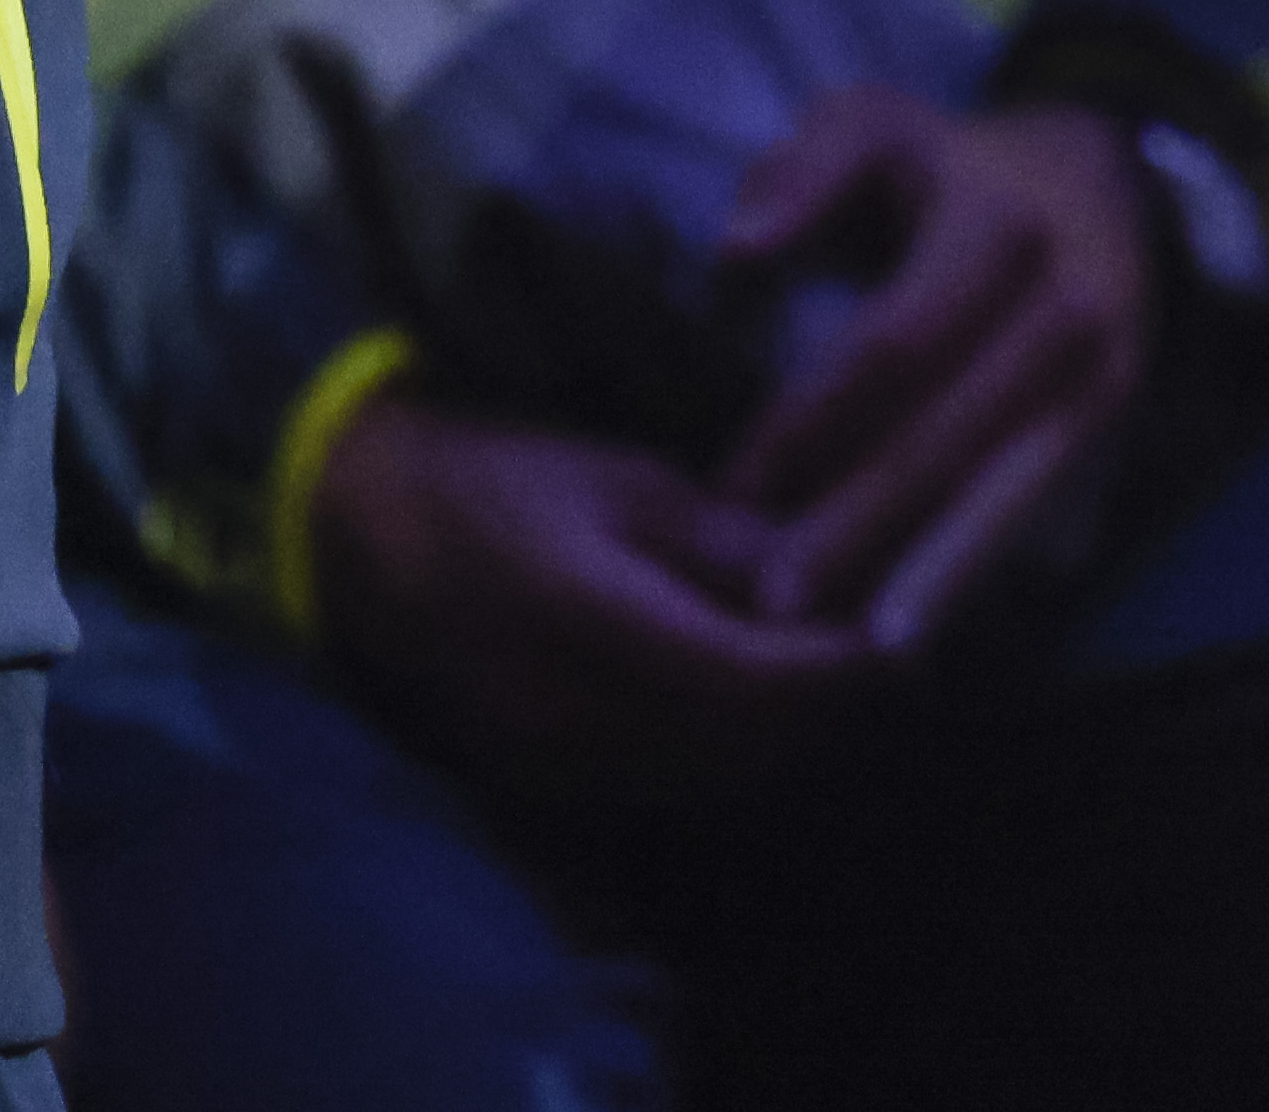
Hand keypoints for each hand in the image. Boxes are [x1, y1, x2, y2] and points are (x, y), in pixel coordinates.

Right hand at [307, 388, 883, 825]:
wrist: (368, 536)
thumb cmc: (501, 482)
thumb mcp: (622, 482)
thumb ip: (722, 545)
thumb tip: (823, 581)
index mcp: (589, 624)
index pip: (746, 679)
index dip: (833, 670)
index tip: (901, 641)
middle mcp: (570, 716)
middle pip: (737, 747)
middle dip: (819, 709)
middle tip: (881, 653)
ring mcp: (549, 761)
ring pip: (704, 779)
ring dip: (776, 738)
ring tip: (827, 673)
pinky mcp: (540, 781)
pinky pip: (659, 785)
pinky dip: (721, 753)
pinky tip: (749, 698)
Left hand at [711, 89, 1163, 651]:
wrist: (1105, 178)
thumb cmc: (952, 166)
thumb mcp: (880, 123)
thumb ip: (807, 166)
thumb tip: (738, 248)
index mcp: (996, 222)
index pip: (892, 341)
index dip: (809, 420)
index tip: (731, 486)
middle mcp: (1065, 300)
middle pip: (942, 432)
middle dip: (851, 523)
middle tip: (764, 598)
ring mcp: (1100, 366)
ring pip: (991, 485)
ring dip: (913, 571)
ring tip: (838, 643)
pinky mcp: (1112, 414)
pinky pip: (1028, 504)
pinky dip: (968, 572)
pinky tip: (910, 636)